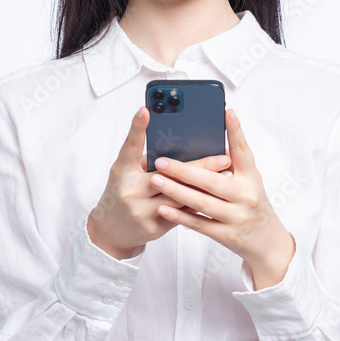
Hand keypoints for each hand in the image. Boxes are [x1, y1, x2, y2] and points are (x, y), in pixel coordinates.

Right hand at [86, 106, 221, 259]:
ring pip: (180, 196)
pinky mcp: (154, 228)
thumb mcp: (127, 172)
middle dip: (199, 165)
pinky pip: (181, 214)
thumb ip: (147, 158)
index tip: (146, 110)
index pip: (130, 146)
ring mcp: (142, 211)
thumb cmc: (123, 192)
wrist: (112, 231)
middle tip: (223, 157)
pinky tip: (217, 195)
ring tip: (227, 176)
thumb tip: (178, 141)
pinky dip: (199, 202)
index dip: (137, 127)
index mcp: (122, 171)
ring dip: (205, 185)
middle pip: (168, 174)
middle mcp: (131, 190)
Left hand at [149, 108, 295, 289]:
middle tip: (160, 161)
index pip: (243, 151)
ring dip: (176, 191)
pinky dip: (180, 216)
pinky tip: (163, 208)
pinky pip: (199, 224)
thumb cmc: (252, 202)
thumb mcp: (250, 179)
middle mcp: (245, 195)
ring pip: (202, 203)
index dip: (236, 131)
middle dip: (184, 170)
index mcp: (251, 177)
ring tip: (156, 180)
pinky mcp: (226, 235)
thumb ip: (234, 161)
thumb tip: (211, 136)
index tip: (227, 112)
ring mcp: (235, 217)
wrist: (266, 240)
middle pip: (212, 180)